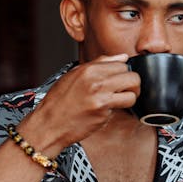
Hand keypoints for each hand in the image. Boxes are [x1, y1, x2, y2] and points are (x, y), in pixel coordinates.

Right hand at [19, 54, 140, 155]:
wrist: (48, 124)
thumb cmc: (59, 101)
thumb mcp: (74, 75)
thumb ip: (100, 64)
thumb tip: (123, 57)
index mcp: (89, 69)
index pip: (122, 63)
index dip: (122, 72)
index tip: (119, 79)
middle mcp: (96, 81)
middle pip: (132, 76)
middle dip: (132, 84)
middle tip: (124, 91)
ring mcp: (100, 97)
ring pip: (133, 92)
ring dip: (130, 97)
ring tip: (120, 100)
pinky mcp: (103, 112)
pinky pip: (123, 107)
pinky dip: (119, 109)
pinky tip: (107, 109)